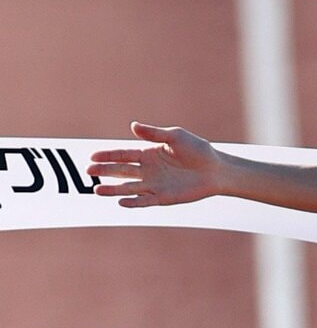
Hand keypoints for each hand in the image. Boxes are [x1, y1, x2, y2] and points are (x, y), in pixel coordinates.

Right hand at [87, 123, 223, 206]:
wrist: (216, 170)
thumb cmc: (198, 150)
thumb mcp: (175, 137)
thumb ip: (154, 134)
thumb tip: (133, 126)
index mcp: (148, 154)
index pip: (123, 155)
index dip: (108, 155)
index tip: (92, 155)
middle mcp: (148, 170)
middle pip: (121, 171)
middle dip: (104, 171)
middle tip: (88, 171)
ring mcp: (155, 185)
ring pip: (128, 187)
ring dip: (113, 189)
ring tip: (96, 190)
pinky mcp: (164, 197)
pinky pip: (145, 200)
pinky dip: (133, 201)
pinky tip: (121, 201)